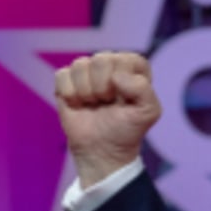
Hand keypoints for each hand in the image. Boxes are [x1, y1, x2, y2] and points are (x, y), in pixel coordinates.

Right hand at [53, 51, 161, 186]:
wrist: (101, 151)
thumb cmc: (126, 130)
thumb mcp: (148, 112)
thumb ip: (143, 89)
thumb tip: (115, 76)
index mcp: (132, 67)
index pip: (127, 59)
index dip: (124, 82)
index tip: (125, 100)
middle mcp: (109, 65)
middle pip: (100, 59)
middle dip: (102, 88)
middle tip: (106, 103)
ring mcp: (87, 72)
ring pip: (79, 65)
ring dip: (86, 92)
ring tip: (93, 104)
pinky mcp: (67, 81)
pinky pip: (62, 75)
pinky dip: (69, 94)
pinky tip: (78, 104)